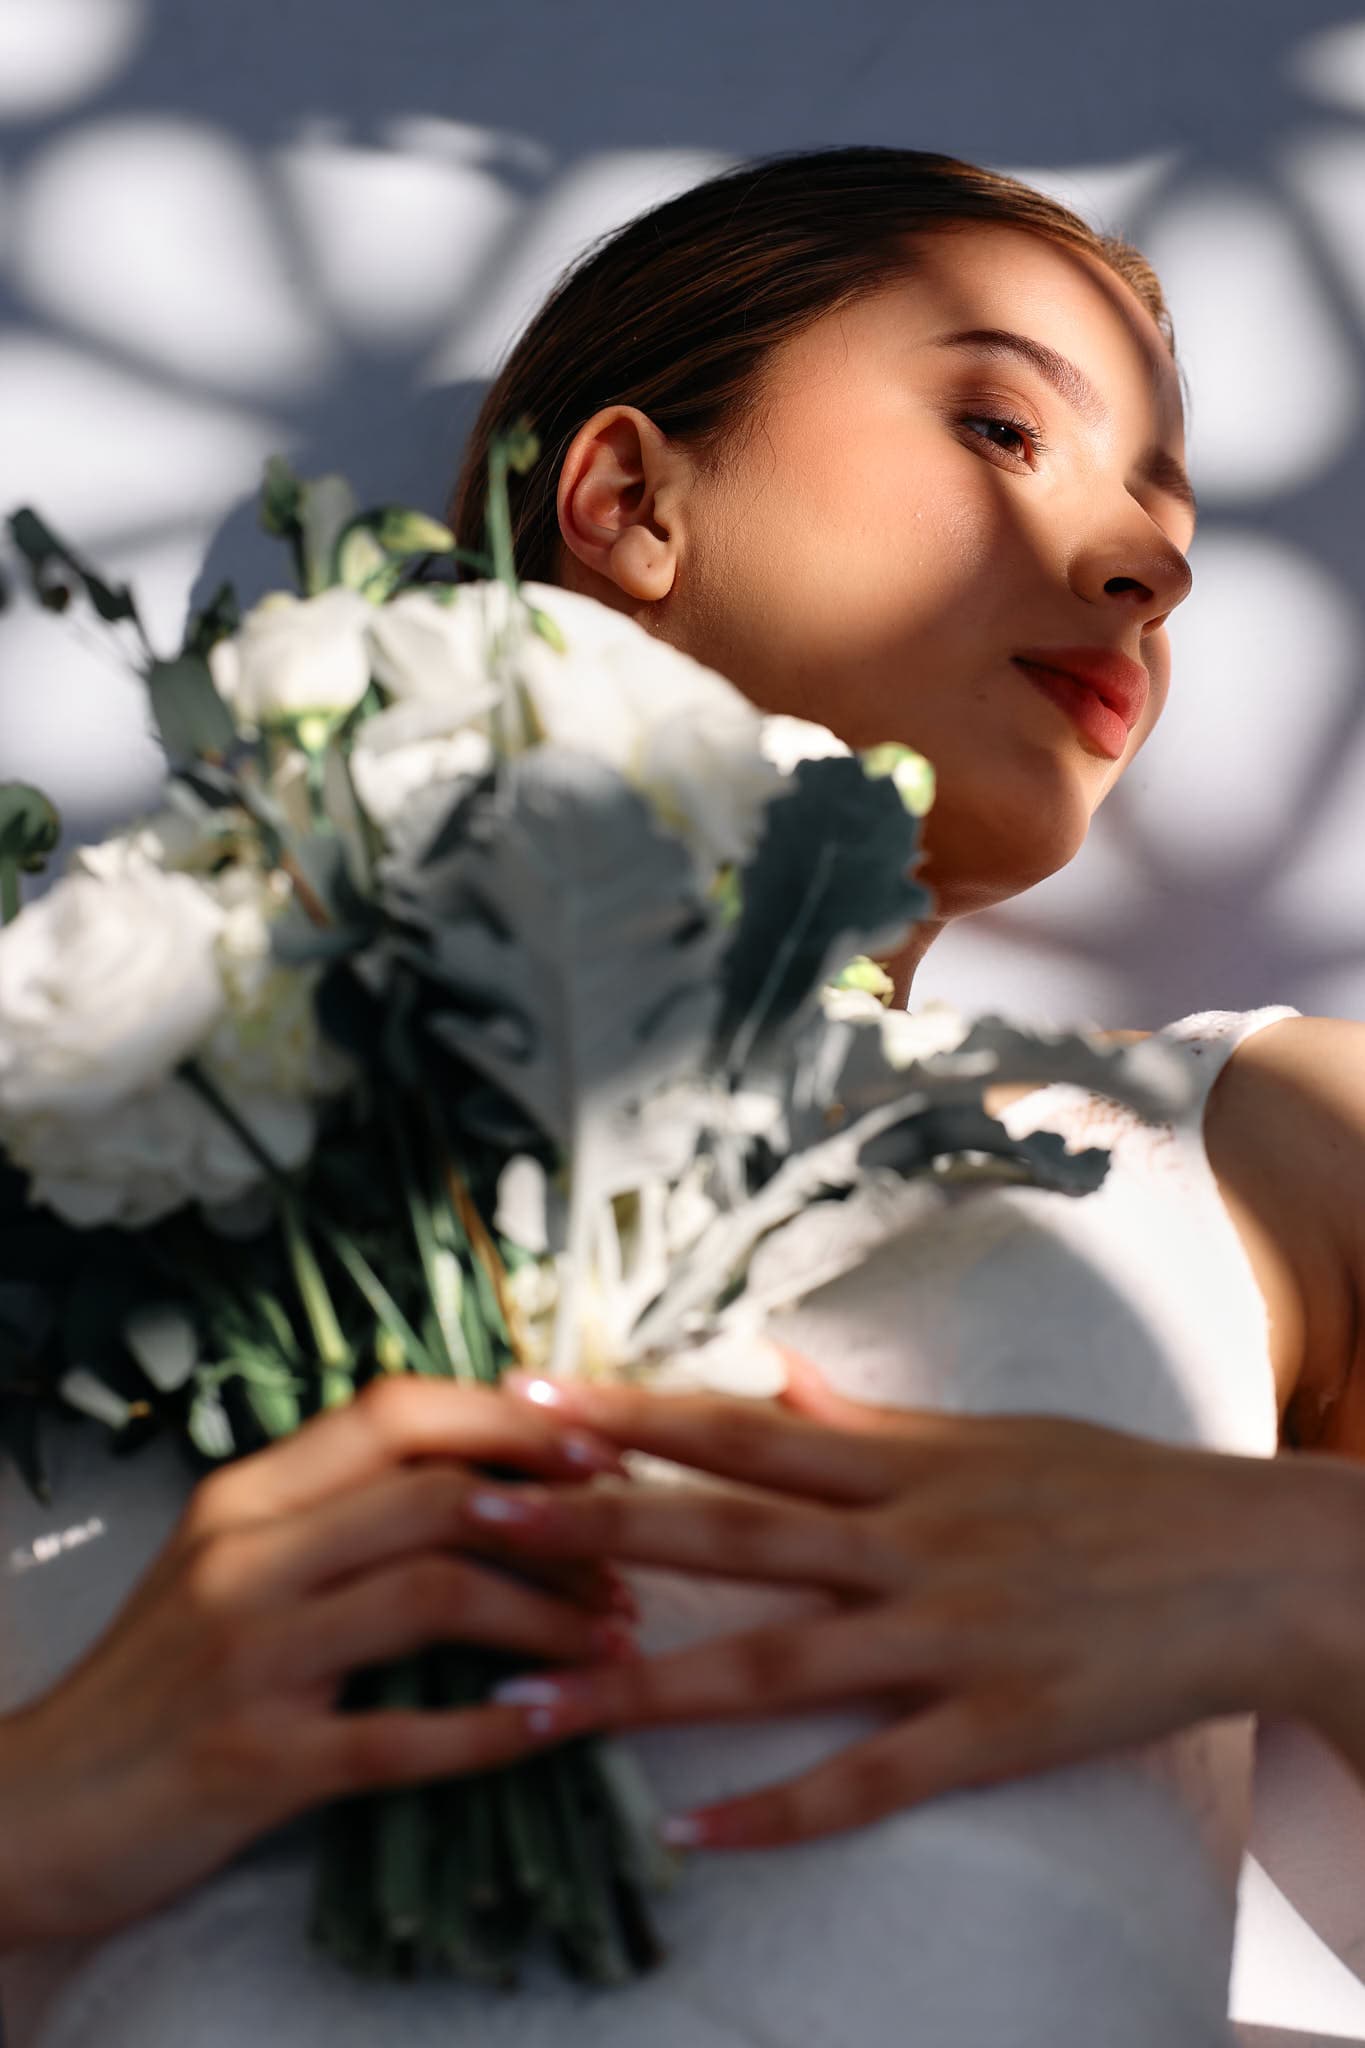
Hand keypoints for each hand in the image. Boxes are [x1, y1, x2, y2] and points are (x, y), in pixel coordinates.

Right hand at [0, 1376, 638, 1952]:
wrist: (35, 1805)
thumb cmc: (157, 1680)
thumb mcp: (227, 1564)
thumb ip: (331, 1512)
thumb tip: (486, 1474)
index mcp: (246, 1495)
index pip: (394, 1410)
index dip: (508, 1420)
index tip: (596, 1448)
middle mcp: (245, 1555)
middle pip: (432, 1493)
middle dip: (554, 1516)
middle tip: (627, 1551)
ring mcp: (248, 1655)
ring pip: (432, 1595)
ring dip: (545, 1614)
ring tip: (610, 1638)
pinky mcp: (254, 1759)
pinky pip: (401, 1735)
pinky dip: (493, 1727)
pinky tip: (557, 1723)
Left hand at [449, 1352, 1350, 1850]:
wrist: (1256, 1562)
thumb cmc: (1117, 1488)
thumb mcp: (988, 1434)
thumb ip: (867, 1420)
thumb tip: (772, 1368)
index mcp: (903, 1464)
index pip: (737, 1430)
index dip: (627, 1415)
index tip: (525, 1402)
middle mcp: (909, 1540)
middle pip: (724, 1533)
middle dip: (591, 1527)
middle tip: (470, 1522)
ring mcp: (949, 1636)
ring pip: (770, 1662)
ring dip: (640, 1687)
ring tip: (526, 1704)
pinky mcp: (997, 1726)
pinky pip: (873, 1778)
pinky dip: (781, 1811)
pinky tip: (691, 1838)